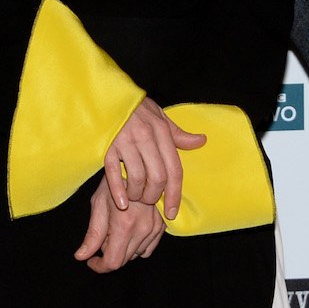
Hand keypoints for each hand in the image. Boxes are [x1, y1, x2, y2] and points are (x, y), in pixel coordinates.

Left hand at [74, 187, 166, 272]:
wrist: (139, 165)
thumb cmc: (115, 182)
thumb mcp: (98, 204)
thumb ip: (92, 234)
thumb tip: (81, 256)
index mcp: (125, 224)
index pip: (113, 262)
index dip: (99, 266)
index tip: (91, 260)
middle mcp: (143, 228)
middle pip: (124, 260)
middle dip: (109, 253)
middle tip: (104, 234)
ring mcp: (155, 227)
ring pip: (136, 255)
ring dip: (123, 248)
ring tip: (117, 227)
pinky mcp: (162, 225)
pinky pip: (148, 248)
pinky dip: (136, 245)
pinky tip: (130, 228)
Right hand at [103, 98, 204, 219]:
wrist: (109, 95)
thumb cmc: (136, 109)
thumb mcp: (160, 117)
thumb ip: (178, 134)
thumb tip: (201, 141)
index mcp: (162, 132)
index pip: (174, 169)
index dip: (174, 194)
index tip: (172, 212)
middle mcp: (146, 137)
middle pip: (158, 177)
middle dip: (154, 196)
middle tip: (149, 201)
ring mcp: (126, 142)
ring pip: (138, 178)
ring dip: (137, 195)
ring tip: (136, 198)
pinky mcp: (107, 146)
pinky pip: (114, 173)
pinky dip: (118, 191)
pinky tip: (122, 203)